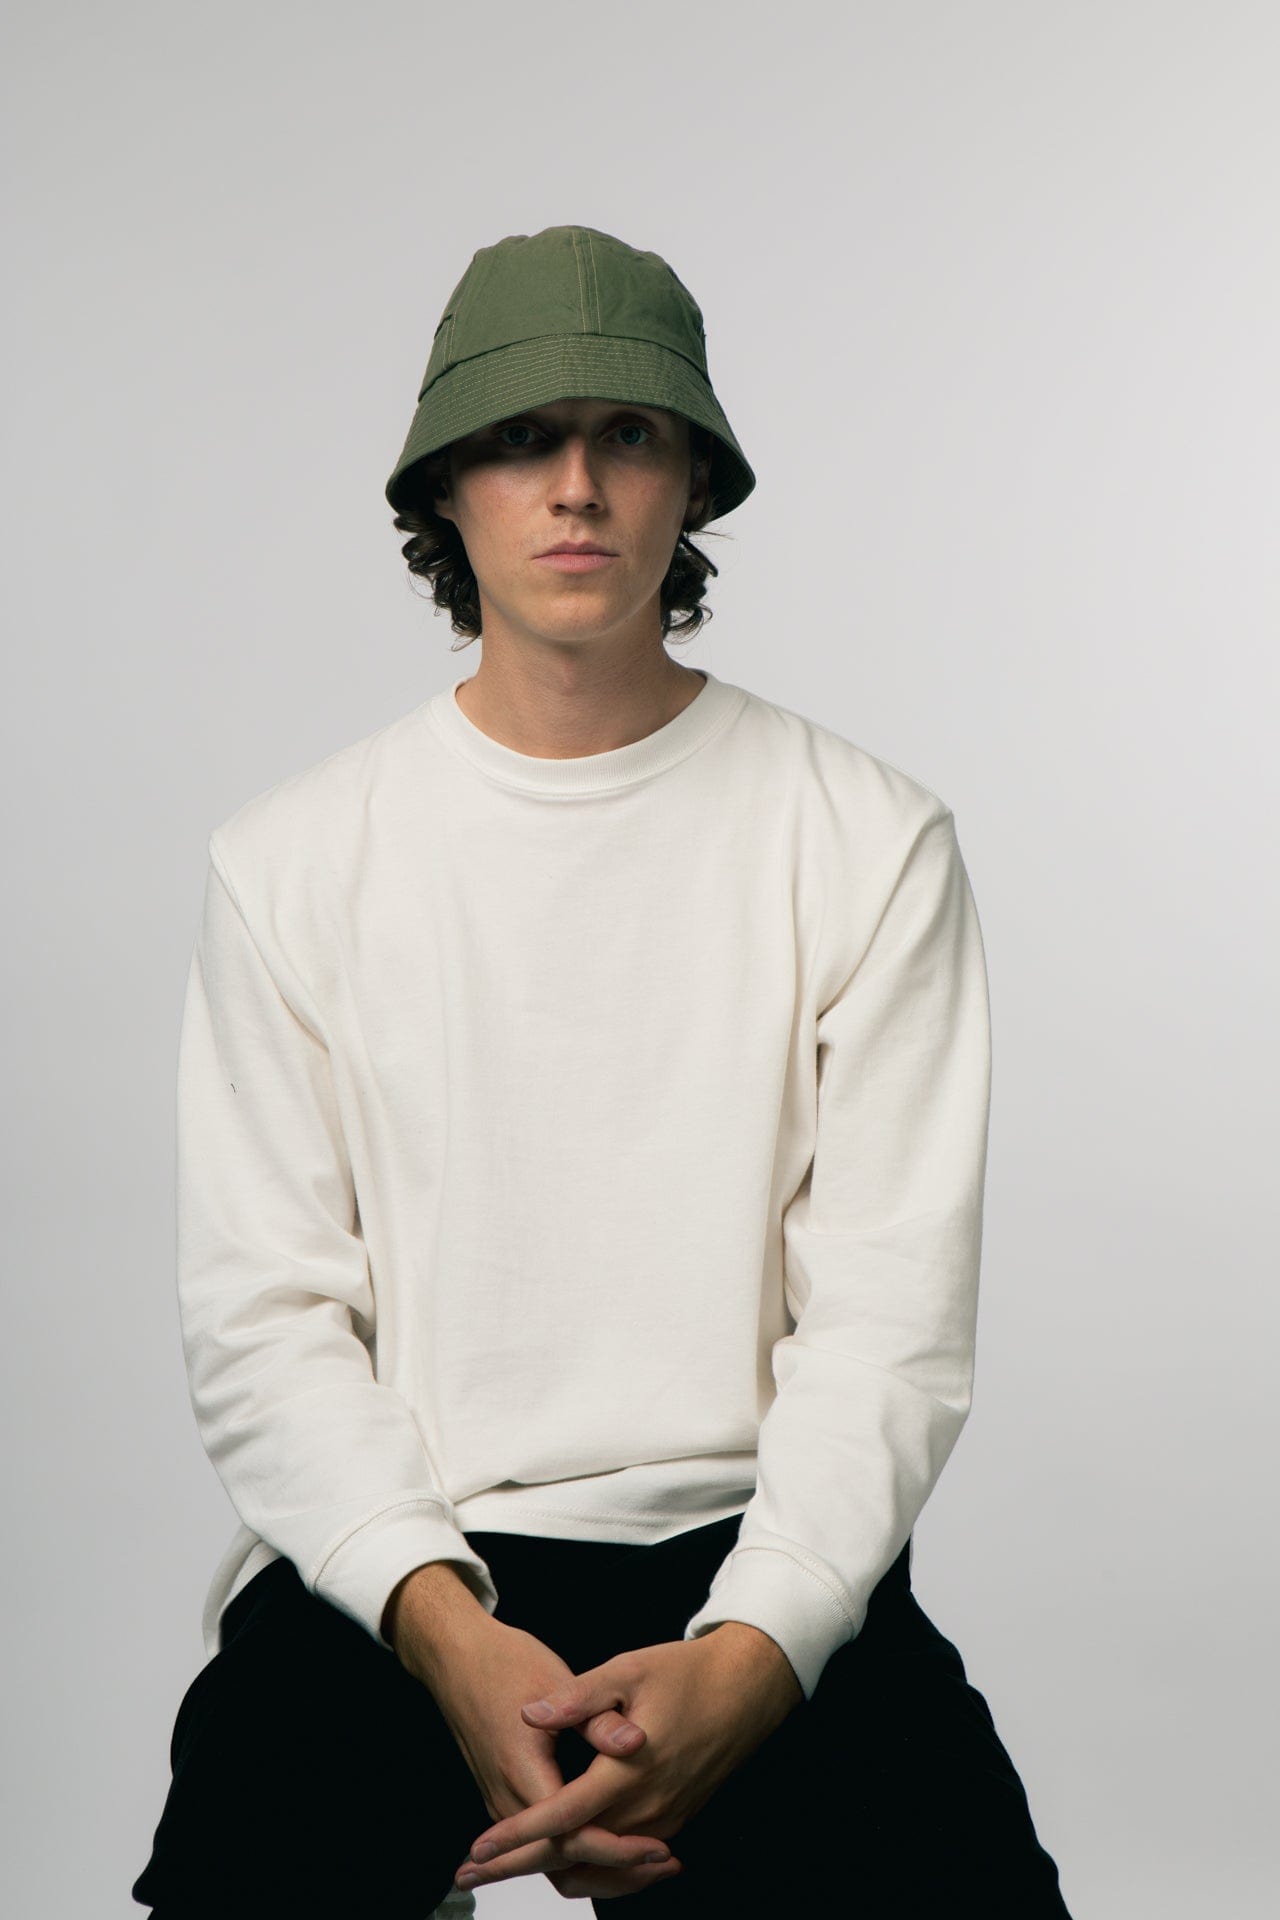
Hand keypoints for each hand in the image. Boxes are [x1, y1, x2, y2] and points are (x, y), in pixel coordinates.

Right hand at [400, 1607, 683, 1900]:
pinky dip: (580, 1852)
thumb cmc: (504, 1664)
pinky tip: (615, 1842)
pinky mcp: (506, 1798)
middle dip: (614, 1871)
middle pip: (560, 1865)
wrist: (457, 1658)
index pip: (572, 1836)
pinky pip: (543, 1844)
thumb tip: (636, 1741)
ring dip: (599, 1867)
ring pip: (551, 1862)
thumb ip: (596, 1718)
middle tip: (665, 1863)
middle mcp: (507, 1799)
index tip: (657, 1849)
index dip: (617, 1849)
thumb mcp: (554, 1681)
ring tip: (649, 1862)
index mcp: (522, 1772)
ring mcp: (503, 1802)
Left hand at [454, 1624, 803, 1897]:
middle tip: (470, 1873)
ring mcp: (663, 1820)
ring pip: (598, 1866)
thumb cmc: (687, 1673)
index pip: (562, 1818)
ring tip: (503, 1868)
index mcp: (629, 1772)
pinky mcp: (672, 1820)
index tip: (478, 1850)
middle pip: (573, 1855)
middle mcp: (646, 1809)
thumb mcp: (628, 1669)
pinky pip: (623, 1860)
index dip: (517, 1836)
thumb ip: (578, 1697)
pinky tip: (562, 1855)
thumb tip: (532, 1713)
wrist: (747, 1690)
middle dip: (518, 1866)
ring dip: (550, 1869)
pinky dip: (587, 1864)